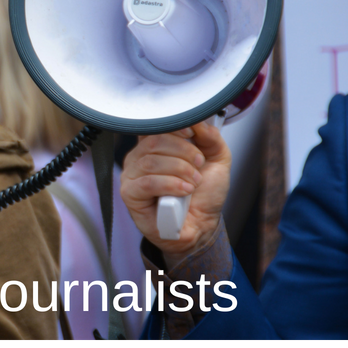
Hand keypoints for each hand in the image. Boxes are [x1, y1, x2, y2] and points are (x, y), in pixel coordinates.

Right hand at [120, 122, 230, 267]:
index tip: (191, 134)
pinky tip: (184, 191)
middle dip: (184, 152)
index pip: (155, 125)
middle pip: (154, 141)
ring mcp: (132, 175)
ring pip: (151, 161)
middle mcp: (140, 158)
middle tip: (198, 165)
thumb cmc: (203, 195)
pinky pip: (147, 182)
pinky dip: (171, 185)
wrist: (201, 226)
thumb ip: (211, 138)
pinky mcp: (130, 194)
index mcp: (155, 146)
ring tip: (193, 183)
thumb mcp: (217, 160)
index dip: (173, 126)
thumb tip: (199, 122)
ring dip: (180, 170)